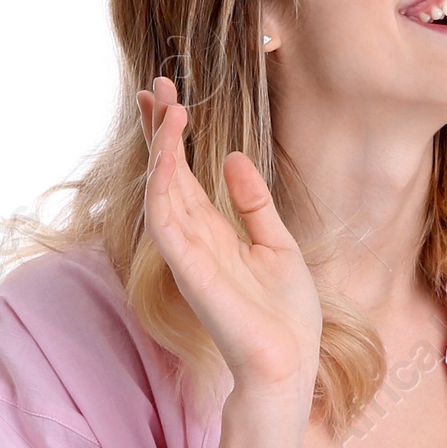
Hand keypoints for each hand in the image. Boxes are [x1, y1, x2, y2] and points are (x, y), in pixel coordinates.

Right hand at [136, 77, 323, 396]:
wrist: (290, 362)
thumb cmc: (286, 316)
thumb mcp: (277, 244)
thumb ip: (254, 203)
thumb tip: (233, 158)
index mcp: (215, 233)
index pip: (184, 175)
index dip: (172, 136)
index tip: (168, 97)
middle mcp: (194, 240)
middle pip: (166, 174)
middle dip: (160, 131)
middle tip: (157, 85)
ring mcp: (188, 255)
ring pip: (161, 191)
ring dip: (161, 149)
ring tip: (168, 108)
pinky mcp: (189, 271)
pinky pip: (166, 223)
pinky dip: (163, 188)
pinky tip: (166, 158)